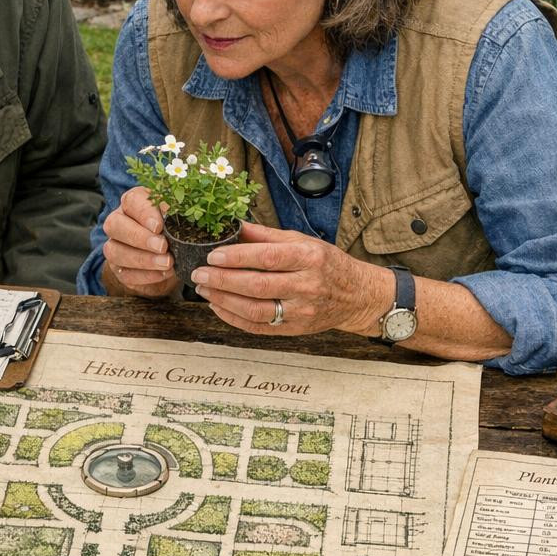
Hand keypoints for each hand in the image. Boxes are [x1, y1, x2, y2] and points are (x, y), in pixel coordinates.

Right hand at [100, 186, 178, 296]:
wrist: (173, 254)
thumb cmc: (175, 227)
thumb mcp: (179, 214)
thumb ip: (177, 211)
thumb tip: (177, 213)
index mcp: (132, 202)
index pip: (131, 201)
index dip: (144, 214)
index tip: (159, 226)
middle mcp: (118, 222)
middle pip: (114, 225)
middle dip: (139, 237)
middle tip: (163, 246)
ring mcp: (115, 246)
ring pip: (115, 251)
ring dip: (143, 259)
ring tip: (167, 263)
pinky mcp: (119, 269)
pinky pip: (125, 274)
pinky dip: (146, 276)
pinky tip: (164, 274)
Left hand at [188, 222, 384, 334]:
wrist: (357, 296)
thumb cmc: (326, 264)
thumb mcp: (302, 241)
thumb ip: (266, 236)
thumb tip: (233, 225)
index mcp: (309, 257)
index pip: (267, 258)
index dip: (236, 257)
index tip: (212, 255)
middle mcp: (307, 285)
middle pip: (257, 286)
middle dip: (222, 280)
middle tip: (199, 274)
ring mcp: (301, 311)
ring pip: (255, 310)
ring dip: (223, 301)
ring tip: (204, 290)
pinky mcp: (295, 330)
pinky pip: (258, 327)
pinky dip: (233, 318)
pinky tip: (218, 306)